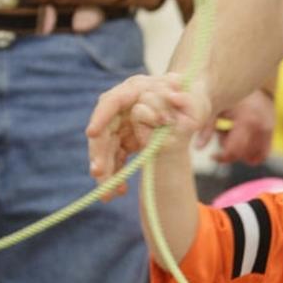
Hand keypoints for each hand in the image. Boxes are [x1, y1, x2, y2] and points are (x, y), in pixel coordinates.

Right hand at [85, 73, 208, 200]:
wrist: (190, 106)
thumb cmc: (190, 100)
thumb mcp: (190, 100)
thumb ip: (184, 100)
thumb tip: (174, 98)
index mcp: (136, 89)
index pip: (112, 101)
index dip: (101, 116)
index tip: (92, 134)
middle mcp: (124, 107)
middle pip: (105, 130)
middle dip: (99, 153)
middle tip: (99, 173)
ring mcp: (122, 124)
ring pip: (107, 148)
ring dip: (106, 171)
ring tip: (108, 194)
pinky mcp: (124, 139)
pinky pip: (115, 159)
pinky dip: (116, 174)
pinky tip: (119, 192)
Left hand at [194, 89, 274, 164]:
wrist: (248, 80)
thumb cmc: (228, 92)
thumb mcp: (215, 108)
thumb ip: (206, 128)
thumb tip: (197, 148)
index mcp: (247, 120)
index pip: (235, 151)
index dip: (222, 157)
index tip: (212, 155)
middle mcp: (261, 126)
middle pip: (243, 155)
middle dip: (230, 152)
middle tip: (221, 136)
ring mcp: (269, 128)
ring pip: (254, 156)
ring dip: (241, 152)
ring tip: (231, 134)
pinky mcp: (271, 129)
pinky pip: (263, 151)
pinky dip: (251, 150)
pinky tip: (241, 137)